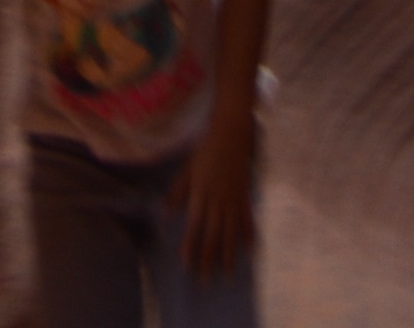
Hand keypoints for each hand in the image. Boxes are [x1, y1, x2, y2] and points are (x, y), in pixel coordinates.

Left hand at [182, 103, 257, 275]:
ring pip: (230, 232)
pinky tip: (249, 250)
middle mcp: (218, 200)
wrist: (231, 132)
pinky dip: (248, 234)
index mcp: (201, 193)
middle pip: (213, 235)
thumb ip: (177, 192)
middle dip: (209, 258)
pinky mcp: (244, 195)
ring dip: (228, 254)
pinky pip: (247, 219)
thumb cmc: (206, 149)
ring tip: (226, 273)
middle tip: (205, 281)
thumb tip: (164, 214)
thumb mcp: (187, 168)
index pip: (195, 226)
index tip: (187, 265)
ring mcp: (233, 199)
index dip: (191, 246)